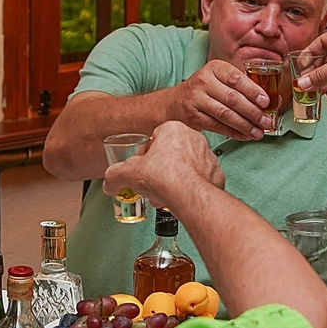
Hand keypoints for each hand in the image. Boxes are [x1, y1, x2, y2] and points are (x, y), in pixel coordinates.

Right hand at [106, 121, 225, 208]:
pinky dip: (190, 189)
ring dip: (175, 180)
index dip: (145, 156)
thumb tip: (110, 183)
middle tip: (153, 183)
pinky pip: (200, 180)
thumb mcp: (127, 173)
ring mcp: (208, 156)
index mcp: (172, 129)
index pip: (155, 138)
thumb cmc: (164, 176)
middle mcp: (194, 138)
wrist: (189, 195)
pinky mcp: (216, 174)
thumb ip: (114, 176)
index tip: (142, 168)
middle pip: (172, 153)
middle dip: (161, 170)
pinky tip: (181, 198)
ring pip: (187, 167)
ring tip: (165, 194)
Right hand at [170, 59, 273, 140]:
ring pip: (226, 114)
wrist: (176, 101)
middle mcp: (203, 80)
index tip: (266, 102)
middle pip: (233, 98)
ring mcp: (196, 99)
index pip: (236, 79)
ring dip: (245, 125)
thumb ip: (244, 86)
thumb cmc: (207, 89)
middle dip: (253, 112)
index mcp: (214, 67)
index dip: (253, 91)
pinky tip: (245, 135)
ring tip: (258, 132)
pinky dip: (234, 132)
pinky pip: (218, 126)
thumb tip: (275, 98)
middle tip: (266, 121)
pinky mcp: (194, 116)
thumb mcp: (221, 79)